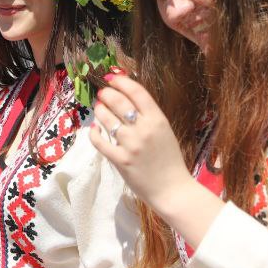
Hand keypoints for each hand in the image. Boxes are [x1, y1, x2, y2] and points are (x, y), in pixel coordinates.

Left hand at [88, 70, 222, 246]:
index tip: (111, 78)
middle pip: (118, 102)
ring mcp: (130, 145)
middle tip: (102, 93)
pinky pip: (100, 141)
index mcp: (158, 120)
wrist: (172, 189)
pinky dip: (94, 133)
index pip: (137, 92)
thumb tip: (127, 97)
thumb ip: (148, 116)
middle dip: (106, 93)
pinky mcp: (120, 160)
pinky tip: (95, 129)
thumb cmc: (169, 160)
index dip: (121, 81)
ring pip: (106, 119)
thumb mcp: (164, 131)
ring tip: (99, 108)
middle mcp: (144, 129)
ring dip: (99, 110)